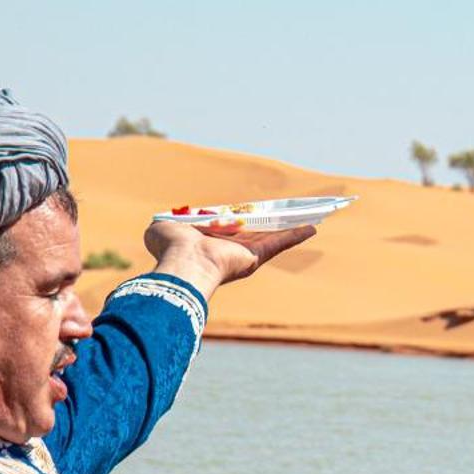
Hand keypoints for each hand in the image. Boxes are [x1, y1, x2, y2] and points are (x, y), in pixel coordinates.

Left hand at [143, 219, 317, 297]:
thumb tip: (164, 222)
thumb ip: (166, 222)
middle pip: (255, 231)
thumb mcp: (161, 227)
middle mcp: (229, 249)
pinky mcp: (256, 257)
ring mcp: (245, 254)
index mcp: (209, 242)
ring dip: (290, 226)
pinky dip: (296, 235)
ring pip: (272, 236)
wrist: (183, 262)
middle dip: (270, 222)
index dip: (234, 218)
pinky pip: (280, 243)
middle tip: (283, 212)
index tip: (243, 211)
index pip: (225, 227)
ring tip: (309, 216)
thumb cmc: (169, 248)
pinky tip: (313, 227)